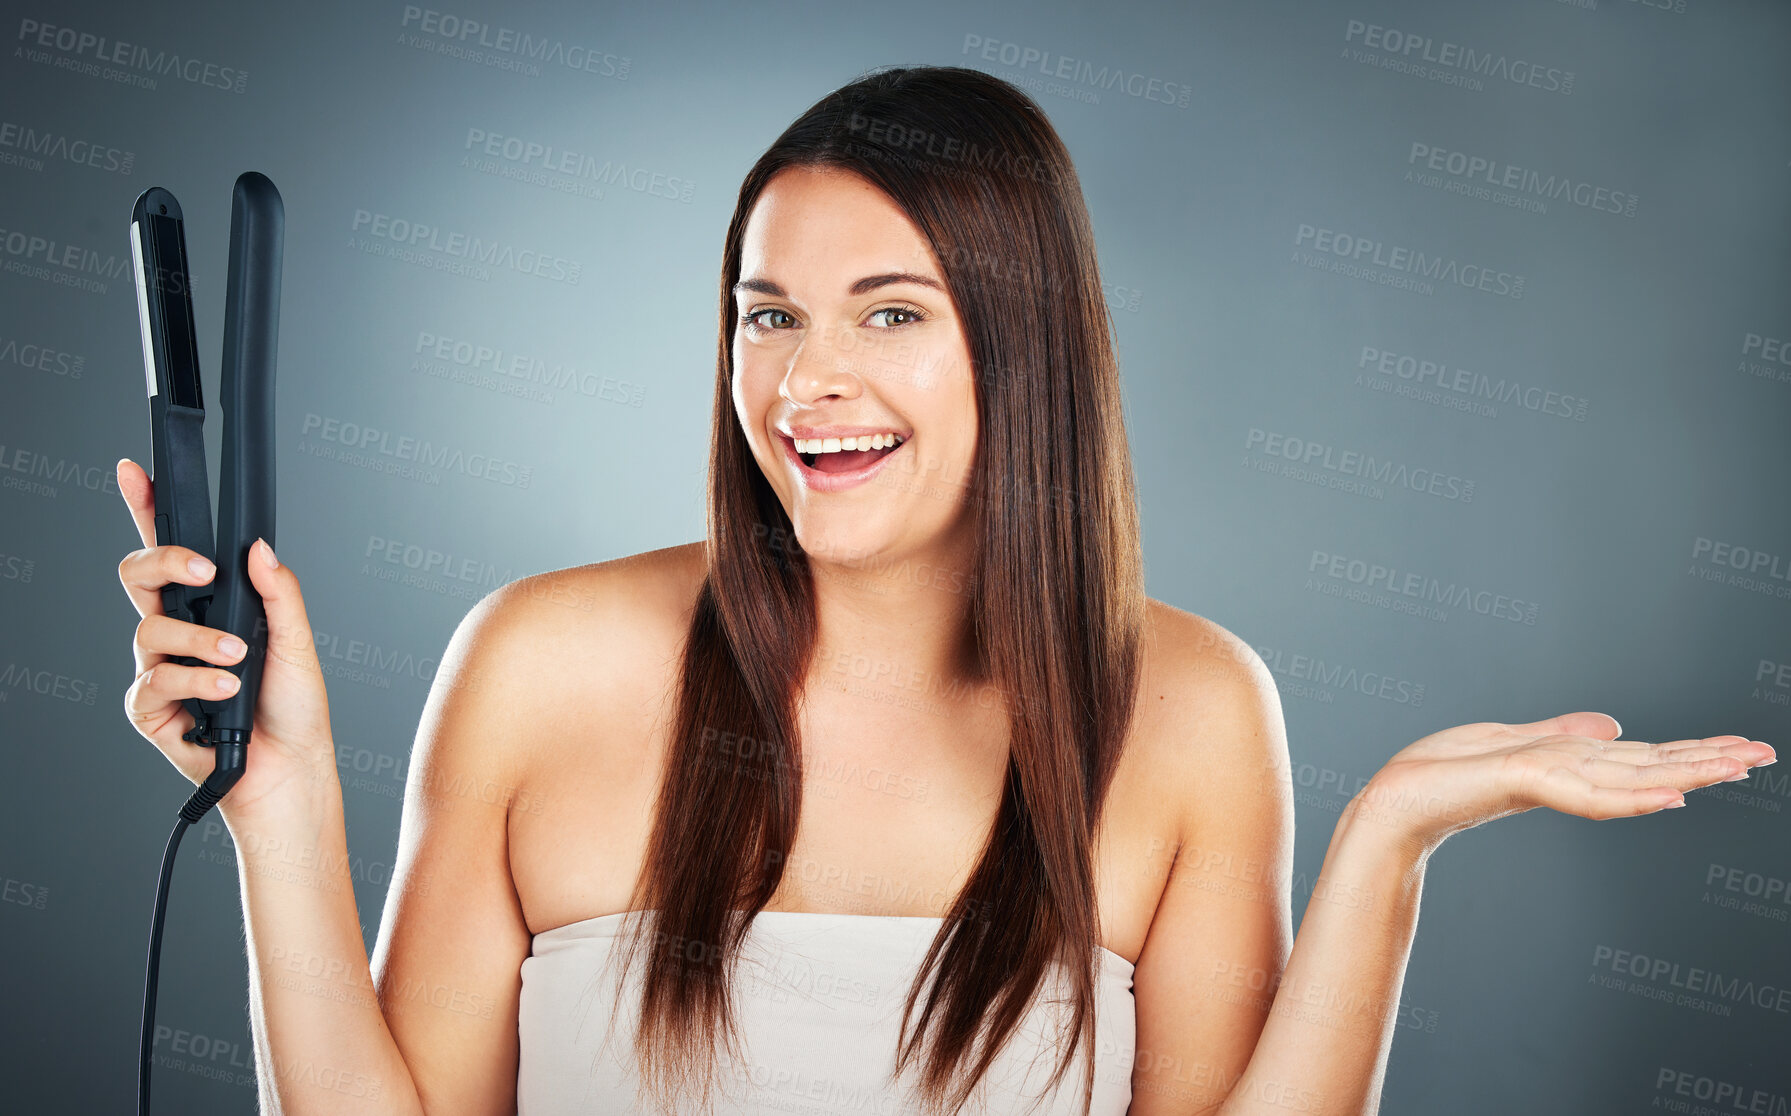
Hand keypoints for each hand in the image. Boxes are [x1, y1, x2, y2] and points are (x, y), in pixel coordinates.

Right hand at [115, 457, 338, 829]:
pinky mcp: (150, 708)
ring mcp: (159, 668)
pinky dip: (193, 681)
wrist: (291, 768)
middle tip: (202, 571)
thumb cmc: (294, 707)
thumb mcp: (297, 640)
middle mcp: (177, 631)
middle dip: (164, 560)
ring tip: (236, 659)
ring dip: (198, 640)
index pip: (171, 549)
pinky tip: (223, 692)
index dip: (145, 508)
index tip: (132, 471)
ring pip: (148, 628)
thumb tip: (259, 548)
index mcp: (209, 606)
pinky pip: (154, 680)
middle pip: (138, 574)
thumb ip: (278, 591)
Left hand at [1351, 711, 1776, 852]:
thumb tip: (1613, 724)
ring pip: (1629, 778)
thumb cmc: (1439, 774)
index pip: (1641, 756)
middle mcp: (1566, 775)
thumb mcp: (1507, 741)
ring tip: (1737, 768)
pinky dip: (1629, 795)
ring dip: (1685, 773)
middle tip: (1767, 755)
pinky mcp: (1521, 782)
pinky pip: (1585, 792)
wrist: (1392, 803)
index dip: (1691, 751)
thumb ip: (1561, 735)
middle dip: (1706, 760)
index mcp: (1567, 763)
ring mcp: (1548, 782)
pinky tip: (1670, 797)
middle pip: (1649, 766)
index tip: (1743, 747)